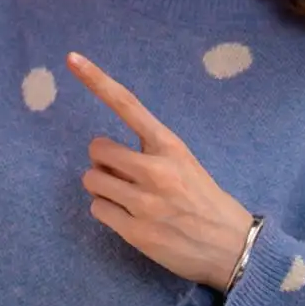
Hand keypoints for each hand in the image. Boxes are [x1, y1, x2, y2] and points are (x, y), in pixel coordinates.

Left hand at [67, 52, 253, 292]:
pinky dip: (106, 210)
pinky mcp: (137, 232)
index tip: (72, 58)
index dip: (96, 80)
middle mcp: (155, 169)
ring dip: (103, 186)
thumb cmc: (200, 196)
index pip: (127, 104)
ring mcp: (145, 202)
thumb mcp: (181, 159)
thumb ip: (146, 148)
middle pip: (97, 149)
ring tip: (127, 196)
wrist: (232, 246)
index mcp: (168, 144)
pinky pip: (97, 209)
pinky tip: (128, 216)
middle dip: (103, 160)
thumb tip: (102, 151)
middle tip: (121, 172)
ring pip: (92, 180)